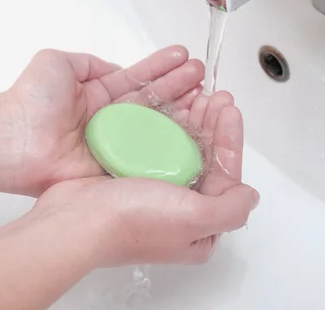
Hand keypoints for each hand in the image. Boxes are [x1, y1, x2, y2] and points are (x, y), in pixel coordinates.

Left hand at [3, 45, 203, 195]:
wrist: (16, 140)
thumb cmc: (31, 100)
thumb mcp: (59, 62)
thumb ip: (90, 63)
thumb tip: (114, 68)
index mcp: (97, 96)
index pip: (137, 78)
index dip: (160, 66)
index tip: (182, 55)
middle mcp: (110, 120)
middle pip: (152, 100)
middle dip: (178, 85)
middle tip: (202, 74)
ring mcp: (115, 143)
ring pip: (155, 124)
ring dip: (180, 108)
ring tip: (205, 92)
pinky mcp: (116, 166)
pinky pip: (148, 153)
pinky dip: (170, 142)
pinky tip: (191, 126)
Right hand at [29, 91, 258, 265]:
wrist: (74, 220)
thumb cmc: (133, 220)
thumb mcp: (194, 220)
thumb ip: (229, 209)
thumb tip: (249, 196)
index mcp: (199, 229)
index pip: (225, 177)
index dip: (230, 142)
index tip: (229, 110)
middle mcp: (180, 214)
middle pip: (205, 162)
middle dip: (213, 127)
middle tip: (216, 96)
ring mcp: (155, 196)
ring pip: (183, 152)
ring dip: (193, 123)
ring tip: (198, 95)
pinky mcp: (132, 180)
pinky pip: (159, 148)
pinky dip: (168, 127)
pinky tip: (171, 108)